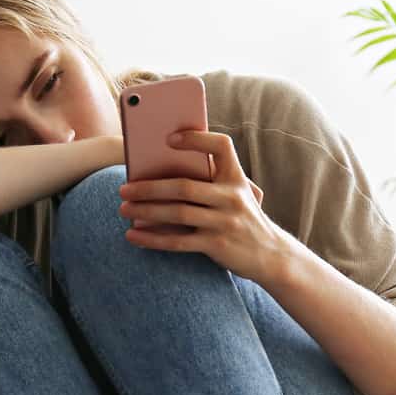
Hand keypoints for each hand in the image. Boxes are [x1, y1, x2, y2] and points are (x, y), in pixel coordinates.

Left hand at [117, 130, 289, 284]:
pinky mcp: (217, 244)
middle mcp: (232, 197)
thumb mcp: (237, 195)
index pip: (220, 146)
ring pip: (176, 213)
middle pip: (183, 186)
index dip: (196, 138)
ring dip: (145, 211)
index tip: (169, 138)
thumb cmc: (244, 219)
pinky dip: (152, 239)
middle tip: (123, 189)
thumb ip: (211, 183)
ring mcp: (225, 221)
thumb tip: (161, 175)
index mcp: (236, 178)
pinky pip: (177, 241)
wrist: (272, 255)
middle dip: (149, 187)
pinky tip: (133, 236)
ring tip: (123, 209)